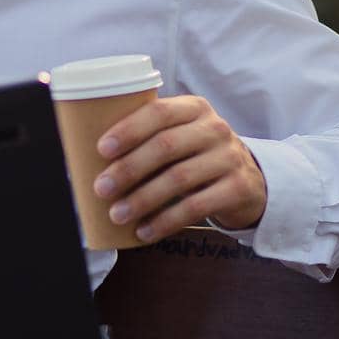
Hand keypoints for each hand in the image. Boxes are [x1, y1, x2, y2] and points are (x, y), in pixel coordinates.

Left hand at [92, 94, 266, 242]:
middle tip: (101, 188)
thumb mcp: (182, 134)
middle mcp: (215, 128)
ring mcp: (229, 157)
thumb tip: (90, 156)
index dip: (129, 130)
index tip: (101, 149)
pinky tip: (145, 231)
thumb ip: (150, 136)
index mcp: (194, 108)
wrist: (248, 179)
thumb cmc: (196, 154)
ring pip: (179, 179)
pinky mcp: (238, 188)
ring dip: (143, 199)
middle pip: (165, 146)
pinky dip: (166, 221)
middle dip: (128, 169)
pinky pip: (196, 206)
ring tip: (117, 214)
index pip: (158, 112)